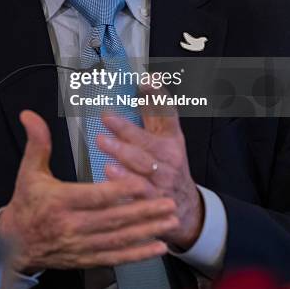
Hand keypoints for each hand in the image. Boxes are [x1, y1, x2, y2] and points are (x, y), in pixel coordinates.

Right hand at [0, 110, 177, 271]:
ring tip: (170, 220)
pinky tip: (157, 247)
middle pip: (113, 219)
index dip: (118, 190)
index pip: (94, 196)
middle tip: (169, 201)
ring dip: (148, 230)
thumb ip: (37, 142)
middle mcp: (72, 227)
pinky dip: (139, 254)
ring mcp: (81, 245)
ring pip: (119, 239)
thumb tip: (30, 115)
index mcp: (60, 202)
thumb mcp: (29, 171)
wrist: (16, 243)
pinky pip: (116, 256)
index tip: (140, 183)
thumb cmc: (27, 203)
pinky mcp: (87, 258)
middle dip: (144, 211)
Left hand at [98, 95, 203, 250]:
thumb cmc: (169, 166)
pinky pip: (138, 190)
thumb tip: (144, 83)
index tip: (147, 81)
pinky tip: (109, 173)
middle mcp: (170, 157)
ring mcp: (163, 179)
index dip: (159, 97)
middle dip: (126, 128)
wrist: (185, 207)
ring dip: (122, 153)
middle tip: (107, 117)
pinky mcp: (154, 200)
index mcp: (172, 138)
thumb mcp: (164, 139)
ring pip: (143, 164)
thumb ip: (152, 113)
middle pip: (148, 140)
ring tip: (105, 143)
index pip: (168, 114)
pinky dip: (124, 181)